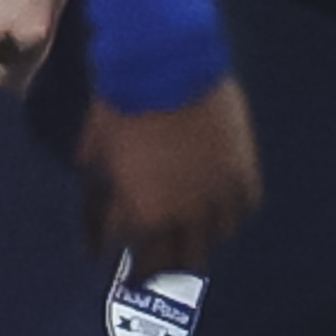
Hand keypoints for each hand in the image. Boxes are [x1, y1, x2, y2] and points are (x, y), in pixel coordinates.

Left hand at [78, 77, 261, 280]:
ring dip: (201, 241)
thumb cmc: (121, 106)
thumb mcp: (96, 158)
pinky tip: (222, 213)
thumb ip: (96, 200)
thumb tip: (91, 231)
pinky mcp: (244, 172)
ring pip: (217, 239)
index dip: (133, 272)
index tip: (127, 273)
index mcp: (144, 216)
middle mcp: (187, 216)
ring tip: (192, 237)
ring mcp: (221, 195)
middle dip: (166, 265)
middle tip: (159, 260)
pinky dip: (231, 216)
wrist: (166, 62)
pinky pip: (244, 210)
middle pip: (181, 261)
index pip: (141, 263)